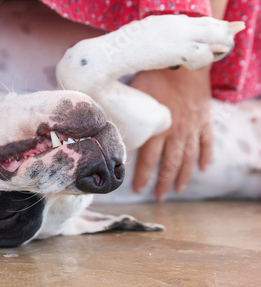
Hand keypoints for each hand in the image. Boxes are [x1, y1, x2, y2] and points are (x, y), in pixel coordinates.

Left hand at [129, 67, 213, 201]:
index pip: (149, 160)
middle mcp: (176, 133)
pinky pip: (207, 141)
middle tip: (160, 198)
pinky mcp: (204, 119)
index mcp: (157, 128)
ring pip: (189, 157)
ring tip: (178, 189)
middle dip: (164, 183)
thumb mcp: (134, 93)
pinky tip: (203, 167)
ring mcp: (192, 127)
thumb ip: (124, 110)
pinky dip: (206, 155)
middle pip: (170, 164)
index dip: (143, 176)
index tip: (138, 189)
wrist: (185, 62)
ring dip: (184, 175)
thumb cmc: (156, 74)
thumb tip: (104, 120)